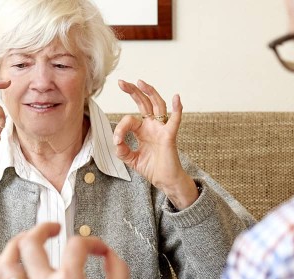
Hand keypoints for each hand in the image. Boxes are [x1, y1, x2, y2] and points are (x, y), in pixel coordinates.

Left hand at [0, 222, 129, 278]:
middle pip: (31, 244)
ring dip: (14, 245)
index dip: (91, 242)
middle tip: (54, 228)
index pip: (76, 245)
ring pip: (7, 264)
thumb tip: (109, 255)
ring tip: (24, 238)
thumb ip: (118, 270)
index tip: (96, 249)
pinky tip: (2, 263)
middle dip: (43, 228)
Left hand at [113, 80, 197, 208]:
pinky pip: (175, 120)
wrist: (165, 181)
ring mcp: (162, 129)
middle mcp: (153, 126)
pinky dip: (177, 108)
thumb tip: (116, 141)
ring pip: (158, 105)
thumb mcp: (131, 159)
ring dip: (150, 92)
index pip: (130, 119)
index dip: (121, 127)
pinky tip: (176, 97)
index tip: (116, 140)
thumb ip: (122, 150)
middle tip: (121, 82)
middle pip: (144, 102)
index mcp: (143, 129)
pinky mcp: (169, 136)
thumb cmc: (152, 168)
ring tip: (140, 82)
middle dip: (133, 91)